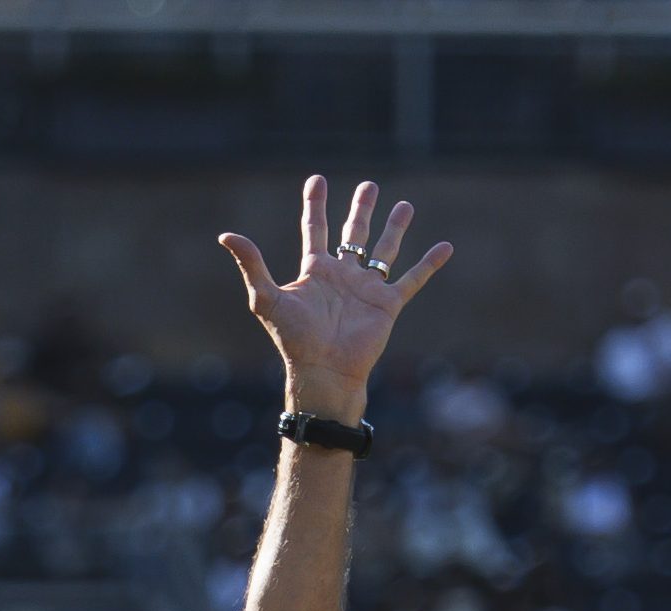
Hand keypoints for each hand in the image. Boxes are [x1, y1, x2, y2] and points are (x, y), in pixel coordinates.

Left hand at [216, 176, 452, 421]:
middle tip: (369, 185)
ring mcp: (366, 289)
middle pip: (353, 234)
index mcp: (315, 272)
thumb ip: (252, 265)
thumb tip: (226, 235)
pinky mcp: (387, 305)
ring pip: (384, 251)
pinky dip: (429, 264)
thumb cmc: (293, 340)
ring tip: (405, 205)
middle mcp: (342, 276)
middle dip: (360, 210)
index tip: (316, 179)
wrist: (323, 372)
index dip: (316, 206)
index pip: (316, 230)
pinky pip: (411, 279)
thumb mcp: (266, 298)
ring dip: (395, 228)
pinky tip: (445, 247)